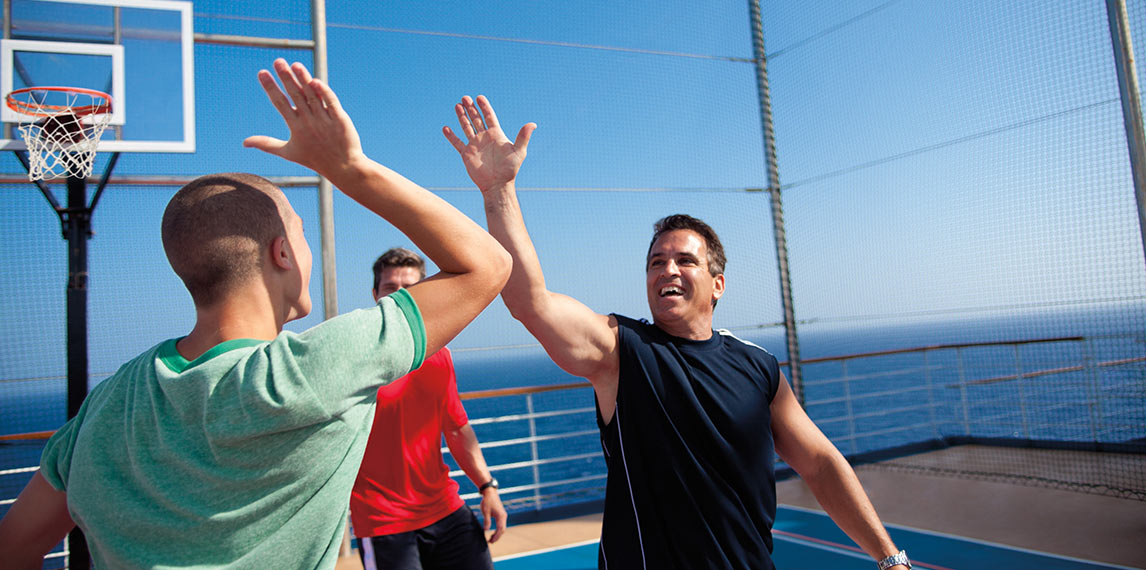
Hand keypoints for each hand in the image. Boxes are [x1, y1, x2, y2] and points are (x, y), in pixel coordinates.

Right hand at [244, 59, 365, 180]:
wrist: (343, 167)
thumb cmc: (314, 159)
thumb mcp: (288, 152)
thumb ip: (266, 144)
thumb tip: (244, 143)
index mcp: (295, 127)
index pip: (280, 103)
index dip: (270, 87)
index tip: (261, 72)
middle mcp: (309, 122)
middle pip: (295, 95)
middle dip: (286, 77)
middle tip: (277, 61)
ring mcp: (325, 119)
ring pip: (312, 95)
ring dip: (303, 79)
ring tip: (294, 64)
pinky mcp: (340, 118)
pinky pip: (331, 102)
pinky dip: (323, 91)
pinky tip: (315, 80)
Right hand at [443, 95, 535, 191]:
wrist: (498, 184)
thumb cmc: (510, 169)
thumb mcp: (519, 151)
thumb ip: (523, 137)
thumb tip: (533, 124)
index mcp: (496, 134)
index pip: (489, 116)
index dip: (484, 106)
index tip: (479, 97)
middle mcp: (484, 138)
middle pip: (476, 119)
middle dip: (471, 108)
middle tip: (465, 97)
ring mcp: (475, 145)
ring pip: (467, 127)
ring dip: (462, 117)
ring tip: (457, 105)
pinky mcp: (466, 154)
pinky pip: (457, 143)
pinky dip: (451, 136)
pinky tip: (445, 128)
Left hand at [479, 487, 507, 542]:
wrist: (490, 493)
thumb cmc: (487, 501)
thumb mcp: (485, 511)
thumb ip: (486, 520)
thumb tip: (486, 530)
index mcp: (501, 516)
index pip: (500, 529)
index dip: (496, 536)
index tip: (491, 541)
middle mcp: (504, 516)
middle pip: (502, 530)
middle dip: (497, 537)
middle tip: (490, 542)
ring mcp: (503, 515)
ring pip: (502, 528)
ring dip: (497, 534)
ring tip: (490, 539)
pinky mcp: (501, 515)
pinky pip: (501, 525)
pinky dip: (498, 530)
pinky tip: (492, 533)